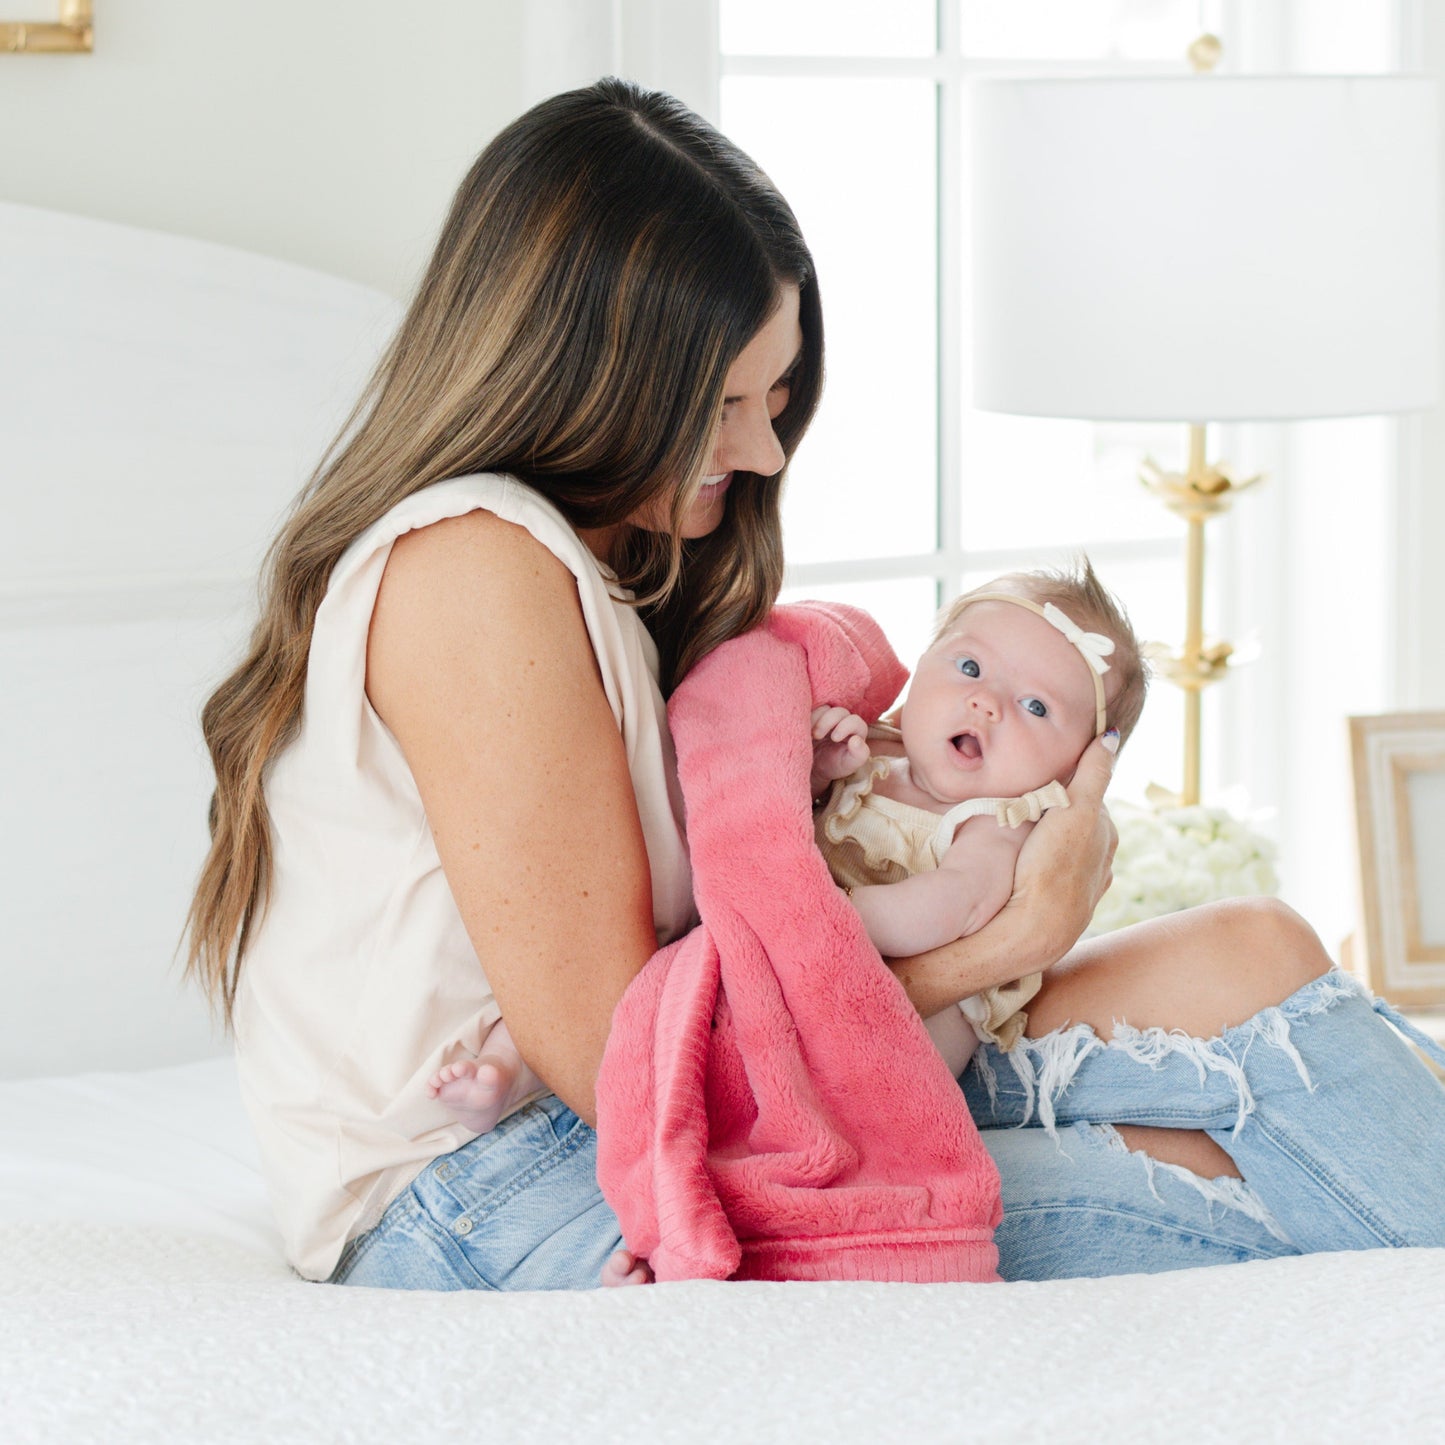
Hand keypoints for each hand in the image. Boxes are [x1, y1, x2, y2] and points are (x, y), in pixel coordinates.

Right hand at [809, 705, 869, 788]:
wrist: (813, 769)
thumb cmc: (834, 766)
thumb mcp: (848, 765)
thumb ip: (859, 755)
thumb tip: (856, 740)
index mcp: (854, 731)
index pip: (855, 721)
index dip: (846, 726)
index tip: (834, 738)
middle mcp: (842, 721)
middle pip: (839, 711)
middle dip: (828, 721)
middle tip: (816, 735)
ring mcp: (827, 717)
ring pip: (825, 708)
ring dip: (816, 717)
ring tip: (809, 733)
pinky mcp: (814, 716)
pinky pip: (811, 708)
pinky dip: (807, 715)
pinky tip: (802, 727)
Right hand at [1004, 732, 1117, 965]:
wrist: (1036, 928)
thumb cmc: (1053, 864)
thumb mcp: (1076, 808)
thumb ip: (1093, 772)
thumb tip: (1111, 735)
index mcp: (1106, 835)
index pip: (1088, 799)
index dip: (1064, 789)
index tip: (1040, 786)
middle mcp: (1102, 862)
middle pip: (1079, 827)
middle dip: (1059, 816)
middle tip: (1026, 809)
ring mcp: (1086, 889)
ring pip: (1068, 854)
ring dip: (1051, 845)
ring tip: (1022, 842)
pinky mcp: (1066, 910)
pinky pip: (1055, 879)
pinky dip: (1045, 870)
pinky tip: (1027, 872)